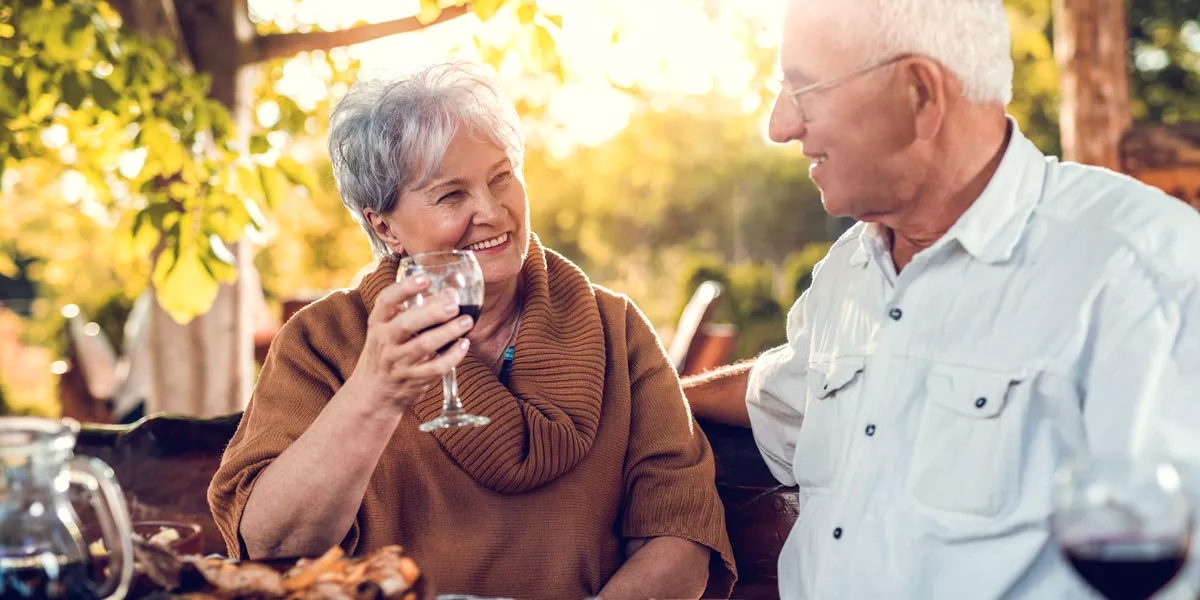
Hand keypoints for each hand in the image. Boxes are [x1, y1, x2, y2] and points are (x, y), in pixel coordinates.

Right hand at [346, 275, 472, 416]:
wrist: (374, 392)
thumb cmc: (387, 351)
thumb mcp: (390, 328)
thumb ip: (416, 310)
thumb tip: (450, 294)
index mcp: (378, 323)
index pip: (386, 301)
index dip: (404, 288)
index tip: (424, 279)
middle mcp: (385, 342)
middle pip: (406, 324)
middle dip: (431, 313)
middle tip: (453, 305)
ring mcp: (399, 363)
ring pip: (424, 346)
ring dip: (448, 332)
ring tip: (466, 321)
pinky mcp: (413, 380)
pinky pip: (435, 368)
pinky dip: (452, 356)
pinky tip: (465, 344)